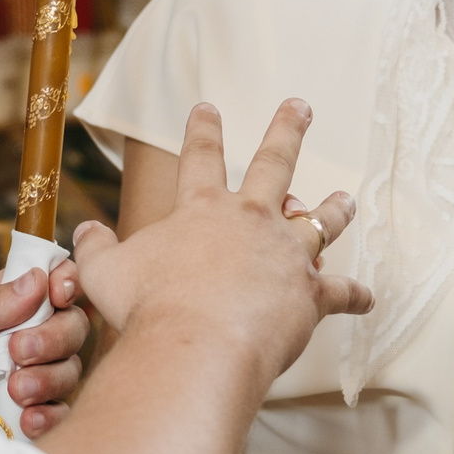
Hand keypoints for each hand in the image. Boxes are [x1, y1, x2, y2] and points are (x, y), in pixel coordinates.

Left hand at [0, 262, 88, 437]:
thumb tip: (37, 278)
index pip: (49, 280)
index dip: (65, 282)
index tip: (60, 293)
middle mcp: (18, 335)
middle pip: (70, 325)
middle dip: (55, 337)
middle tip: (19, 351)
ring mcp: (23, 375)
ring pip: (69, 368)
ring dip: (50, 377)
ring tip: (16, 391)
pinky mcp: (21, 412)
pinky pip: (57, 411)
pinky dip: (49, 414)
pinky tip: (26, 419)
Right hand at [71, 100, 368, 394]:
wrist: (196, 347)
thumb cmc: (146, 310)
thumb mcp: (103, 273)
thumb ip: (95, 248)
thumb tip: (85, 232)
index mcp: (202, 209)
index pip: (201, 157)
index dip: (203, 130)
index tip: (208, 107)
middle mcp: (250, 220)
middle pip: (275, 163)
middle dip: (288, 130)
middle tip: (301, 106)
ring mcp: (286, 254)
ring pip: (319, 221)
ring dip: (334, 209)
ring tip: (346, 196)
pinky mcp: (310, 294)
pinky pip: (341, 292)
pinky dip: (356, 295)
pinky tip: (369, 297)